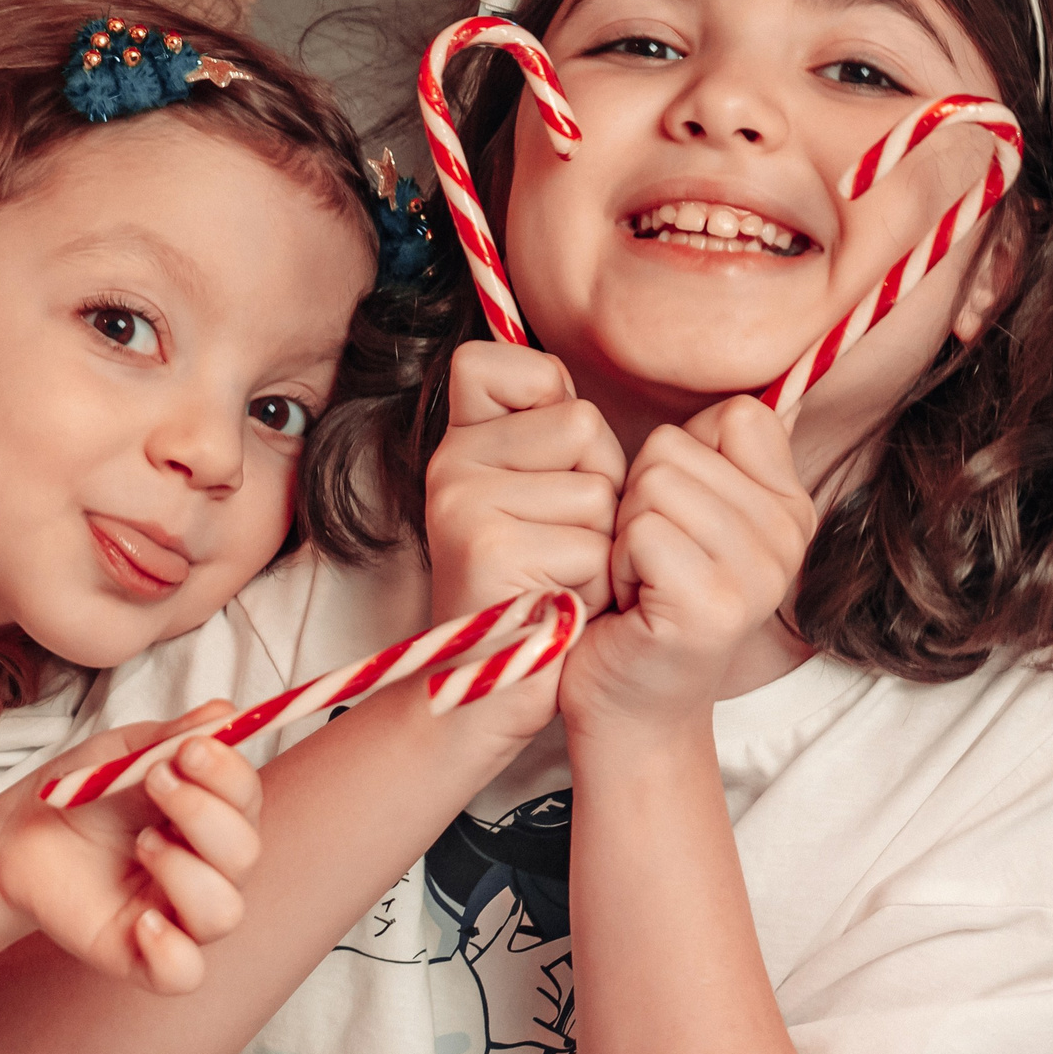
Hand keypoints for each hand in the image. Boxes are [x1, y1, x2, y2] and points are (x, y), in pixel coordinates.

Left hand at [0, 704, 262, 995]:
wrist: (15, 836)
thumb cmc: (77, 795)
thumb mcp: (121, 753)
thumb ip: (172, 738)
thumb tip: (224, 714)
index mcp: (208, 814)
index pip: (248, 800)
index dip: (229, 775)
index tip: (188, 750)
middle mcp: (205, 868)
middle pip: (245, 855)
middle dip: (204, 813)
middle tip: (154, 782)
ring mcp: (176, 914)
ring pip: (224, 913)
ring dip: (186, 871)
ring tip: (141, 843)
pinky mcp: (142, 956)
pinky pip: (184, 973)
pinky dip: (172, 949)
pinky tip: (141, 921)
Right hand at [426, 340, 626, 623]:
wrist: (488, 691)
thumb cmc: (534, 592)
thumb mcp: (538, 501)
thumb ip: (553, 440)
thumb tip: (587, 393)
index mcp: (460, 443)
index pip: (503, 362)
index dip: (548, 397)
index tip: (548, 461)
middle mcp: (450, 463)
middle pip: (583, 426)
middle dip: (601, 490)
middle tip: (559, 544)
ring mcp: (463, 502)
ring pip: (598, 490)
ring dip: (602, 547)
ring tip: (559, 579)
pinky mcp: (488, 547)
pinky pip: (593, 545)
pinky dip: (593, 586)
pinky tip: (557, 606)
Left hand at [561, 396, 814, 734]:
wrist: (630, 705)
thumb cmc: (643, 598)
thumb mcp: (689, 516)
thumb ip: (710, 457)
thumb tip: (730, 397)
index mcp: (790, 507)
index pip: (735, 414)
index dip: (678, 456)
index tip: (675, 517)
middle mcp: (789, 537)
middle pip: (674, 448)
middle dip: (637, 499)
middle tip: (649, 560)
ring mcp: (758, 573)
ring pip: (654, 484)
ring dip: (624, 532)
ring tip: (641, 579)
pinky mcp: (714, 605)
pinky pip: (640, 531)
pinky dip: (617, 564)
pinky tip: (632, 601)